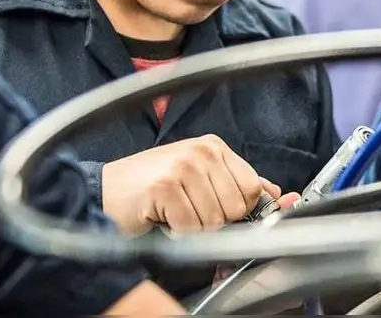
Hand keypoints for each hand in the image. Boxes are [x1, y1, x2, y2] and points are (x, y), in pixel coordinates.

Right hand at [101, 135, 269, 234]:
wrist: (104, 192)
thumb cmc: (150, 188)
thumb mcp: (199, 179)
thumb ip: (237, 184)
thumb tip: (276, 194)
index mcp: (214, 147)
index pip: (251, 187)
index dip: (239, 209)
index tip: (220, 213)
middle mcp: (201, 151)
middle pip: (235, 207)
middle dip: (215, 221)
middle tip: (189, 211)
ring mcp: (183, 167)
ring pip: (215, 221)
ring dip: (193, 228)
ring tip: (174, 213)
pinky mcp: (166, 187)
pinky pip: (190, 228)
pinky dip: (177, 233)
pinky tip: (162, 218)